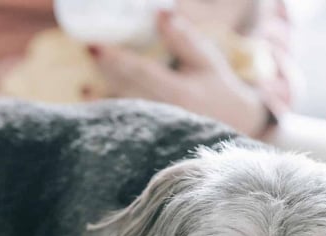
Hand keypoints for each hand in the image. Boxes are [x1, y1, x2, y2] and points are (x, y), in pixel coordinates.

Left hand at [88, 11, 267, 136]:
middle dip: (105, 68)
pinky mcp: (155, 133)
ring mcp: (159, 126)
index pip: (139, 72)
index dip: (115, 58)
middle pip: (125, 88)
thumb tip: (160, 13)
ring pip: (124, 104)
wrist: (237, 127)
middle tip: (87, 48)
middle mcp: (165, 112)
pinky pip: (128, 119)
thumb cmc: (221, 90)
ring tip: (88, 75)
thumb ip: (182, 39)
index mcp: (179, 93)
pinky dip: (109, 107)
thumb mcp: (207, 61)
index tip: (94, 45)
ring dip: (103, 90)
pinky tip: (93, 97)